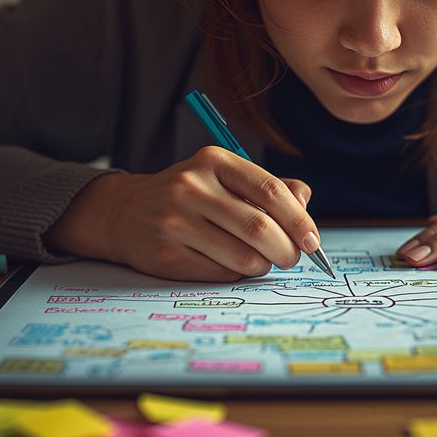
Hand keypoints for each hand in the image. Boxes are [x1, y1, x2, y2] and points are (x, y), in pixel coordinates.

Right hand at [45, 146, 319, 281]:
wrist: (123, 211)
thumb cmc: (189, 196)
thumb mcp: (225, 177)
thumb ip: (268, 187)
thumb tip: (305, 203)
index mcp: (214, 162)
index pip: (271, 191)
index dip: (299, 220)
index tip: (313, 241)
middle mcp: (192, 187)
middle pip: (259, 228)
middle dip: (286, 250)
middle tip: (291, 258)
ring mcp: (175, 221)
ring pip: (242, 256)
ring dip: (262, 266)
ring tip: (261, 262)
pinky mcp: (165, 253)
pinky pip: (218, 273)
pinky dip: (236, 274)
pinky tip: (231, 265)